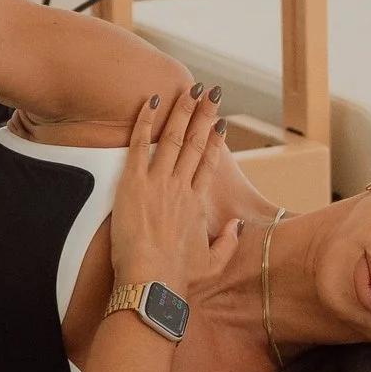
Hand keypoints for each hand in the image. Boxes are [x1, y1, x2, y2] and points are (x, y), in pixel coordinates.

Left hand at [108, 84, 239, 296]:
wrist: (151, 284)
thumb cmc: (177, 278)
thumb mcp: (211, 263)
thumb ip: (228, 242)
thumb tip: (237, 226)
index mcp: (197, 203)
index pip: (209, 163)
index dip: (215, 140)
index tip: (220, 122)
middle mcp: (181, 187)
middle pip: (195, 142)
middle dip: (204, 113)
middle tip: (210, 91)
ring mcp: (158, 183)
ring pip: (173, 137)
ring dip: (182, 110)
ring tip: (189, 87)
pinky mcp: (133, 184)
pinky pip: (139, 144)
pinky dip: (144, 121)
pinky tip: (151, 101)